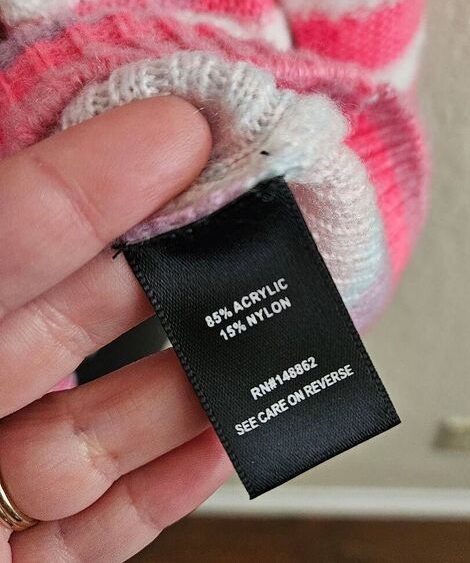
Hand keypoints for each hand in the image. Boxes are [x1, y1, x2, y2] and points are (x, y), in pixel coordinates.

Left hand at [0, 97, 231, 561]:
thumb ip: (2, 239)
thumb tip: (112, 242)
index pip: (9, 229)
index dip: (95, 181)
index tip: (182, 134)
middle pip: (72, 321)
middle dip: (169, 276)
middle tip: (245, 232)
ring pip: (102, 424)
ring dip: (187, 388)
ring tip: (255, 346)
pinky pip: (105, 524)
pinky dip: (172, 485)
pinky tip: (225, 438)